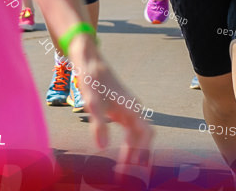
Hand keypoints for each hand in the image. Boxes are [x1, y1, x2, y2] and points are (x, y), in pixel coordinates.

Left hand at [71, 47, 152, 167]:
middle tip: (129, 174)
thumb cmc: (92, 81)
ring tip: (127, 168)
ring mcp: (130, 110)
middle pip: (144, 137)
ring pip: (139, 135)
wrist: (90, 62)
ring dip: (136, 152)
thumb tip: (102, 148)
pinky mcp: (123, 110)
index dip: (141, 152)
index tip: (132, 168)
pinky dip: (131, 145)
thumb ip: (98, 125)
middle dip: (140, 156)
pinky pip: (132, 131)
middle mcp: (135, 110)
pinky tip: (124, 154)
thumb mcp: (93, 104)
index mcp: (132, 109)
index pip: (145, 135)